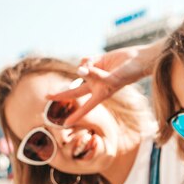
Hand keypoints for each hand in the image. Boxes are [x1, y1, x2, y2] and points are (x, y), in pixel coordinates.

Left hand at [47, 40, 164, 125]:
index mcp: (101, 94)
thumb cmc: (129, 73)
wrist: (136, 60)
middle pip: (74, 91)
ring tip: (100, 65)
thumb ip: (94, 74)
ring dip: (87, 67)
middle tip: (46, 96)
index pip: (86, 108)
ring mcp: (94, 74)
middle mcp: (95, 85)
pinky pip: (84, 60)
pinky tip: (98, 59)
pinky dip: (89, 59)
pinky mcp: (94, 62)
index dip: (76, 116)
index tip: (65, 125)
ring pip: (80, 70)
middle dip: (61, 94)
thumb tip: (78, 69)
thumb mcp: (112, 78)